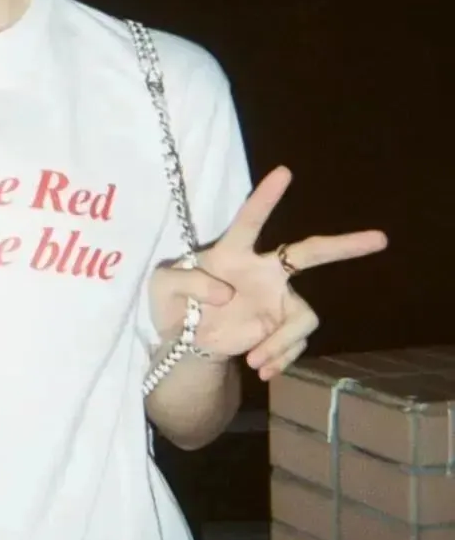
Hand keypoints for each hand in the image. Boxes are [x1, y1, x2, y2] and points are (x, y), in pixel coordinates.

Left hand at [150, 166, 386, 379]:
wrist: (184, 343)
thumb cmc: (172, 303)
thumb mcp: (161, 286)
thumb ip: (186, 281)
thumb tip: (227, 294)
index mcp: (231, 251)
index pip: (250, 219)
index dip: (266, 197)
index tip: (284, 172)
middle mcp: (262, 270)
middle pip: (308, 253)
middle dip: (344, 245)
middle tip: (379, 239)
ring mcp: (276, 299)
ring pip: (304, 315)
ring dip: (283, 342)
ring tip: (255, 360)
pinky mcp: (280, 326)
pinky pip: (294, 342)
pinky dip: (279, 358)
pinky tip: (260, 367)